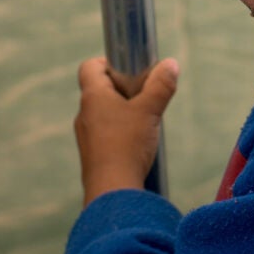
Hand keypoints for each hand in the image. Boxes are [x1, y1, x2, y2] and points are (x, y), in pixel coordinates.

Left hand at [75, 56, 179, 205]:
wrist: (113, 191)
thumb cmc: (128, 145)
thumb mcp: (149, 111)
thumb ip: (161, 86)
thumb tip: (170, 64)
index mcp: (93, 96)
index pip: (90, 67)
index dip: (107, 62)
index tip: (129, 68)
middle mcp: (84, 114)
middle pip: (99, 90)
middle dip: (123, 89)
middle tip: (145, 94)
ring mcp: (86, 136)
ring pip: (103, 114)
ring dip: (122, 112)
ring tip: (145, 121)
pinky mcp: (92, 155)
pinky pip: (105, 134)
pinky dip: (120, 132)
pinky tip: (138, 143)